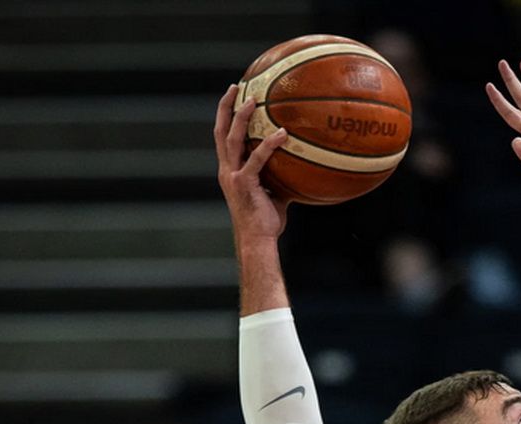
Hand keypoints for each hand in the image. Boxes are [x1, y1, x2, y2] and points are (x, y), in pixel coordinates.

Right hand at [213, 84, 291, 242]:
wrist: (258, 240)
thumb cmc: (267, 221)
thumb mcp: (274, 193)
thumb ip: (280, 177)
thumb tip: (300, 166)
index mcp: (229, 170)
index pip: (223, 137)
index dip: (225, 116)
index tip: (233, 96)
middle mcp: (226, 169)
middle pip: (220, 131)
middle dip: (225, 107)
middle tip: (236, 86)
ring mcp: (233, 175)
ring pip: (232, 139)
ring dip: (241, 117)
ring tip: (253, 100)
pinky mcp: (244, 183)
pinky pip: (256, 159)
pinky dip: (269, 145)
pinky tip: (282, 133)